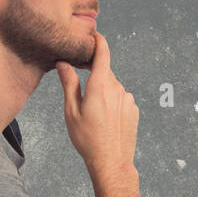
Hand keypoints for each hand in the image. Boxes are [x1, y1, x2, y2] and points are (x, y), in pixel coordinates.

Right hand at [55, 32, 138, 183]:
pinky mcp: (134, 109)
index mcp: (100, 86)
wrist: (111, 162)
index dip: (99, 40)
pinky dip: (112, 103)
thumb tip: (63, 64)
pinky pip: (120, 99)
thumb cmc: (87, 139)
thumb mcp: (71, 111)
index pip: (103, 53)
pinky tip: (105, 120)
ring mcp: (128, 99)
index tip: (94, 34)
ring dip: (103, 92)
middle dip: (94, 76)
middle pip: (105, 72)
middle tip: (81, 93)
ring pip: (113, 87)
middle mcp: (117, 88)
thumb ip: (69, 83)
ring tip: (93, 115)